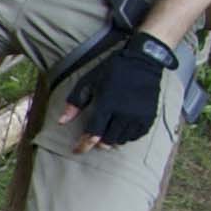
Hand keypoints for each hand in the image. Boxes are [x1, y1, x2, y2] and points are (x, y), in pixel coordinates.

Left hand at [65, 29, 178, 149]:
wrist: (143, 60)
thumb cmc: (112, 70)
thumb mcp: (89, 81)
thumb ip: (75, 102)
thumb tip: (61, 122)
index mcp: (107, 104)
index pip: (93, 133)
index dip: (83, 145)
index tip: (76, 150)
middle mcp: (124, 112)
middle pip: (108, 140)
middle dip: (98, 142)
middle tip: (94, 138)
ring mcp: (138, 115)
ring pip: (122, 140)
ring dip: (112, 140)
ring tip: (107, 132)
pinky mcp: (149, 116)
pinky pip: (136, 136)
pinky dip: (127, 136)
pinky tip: (121, 129)